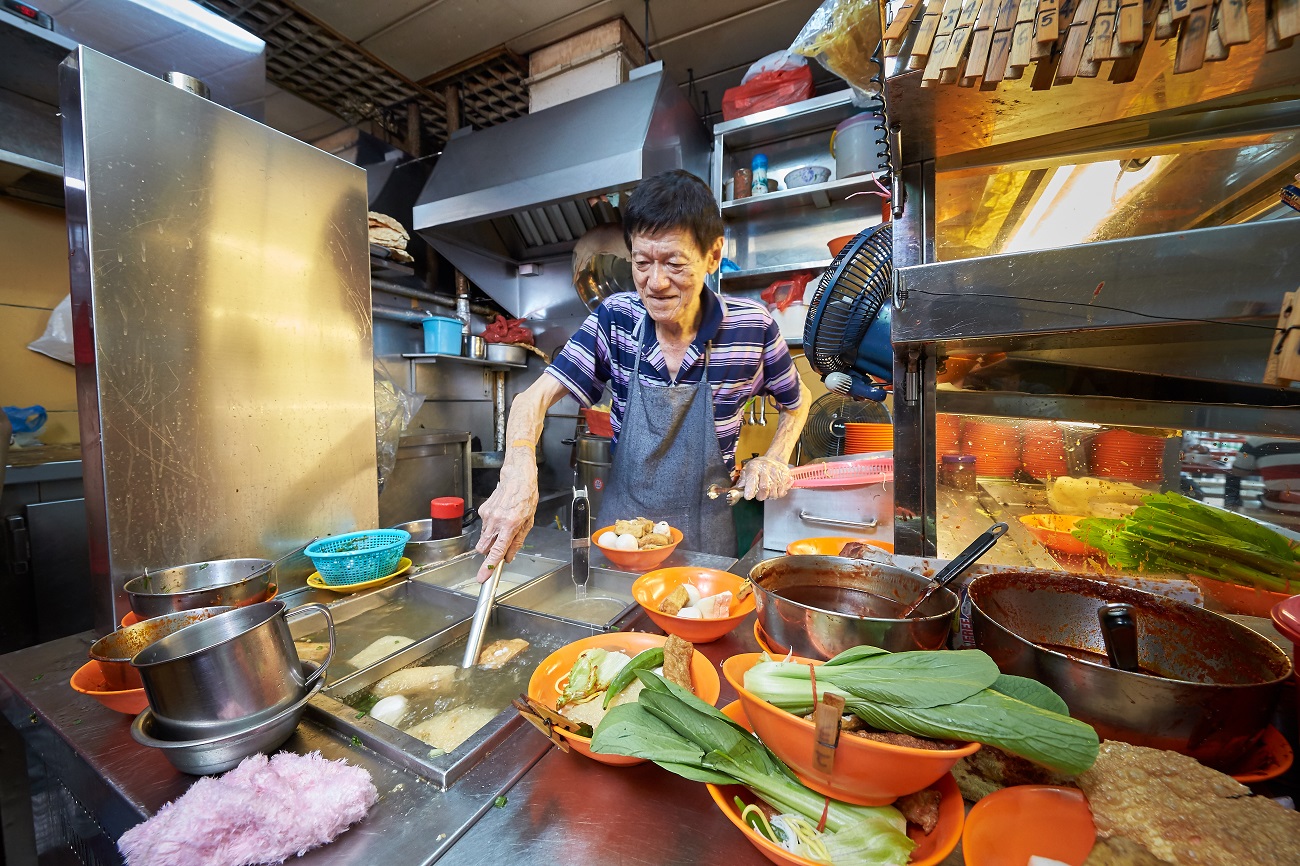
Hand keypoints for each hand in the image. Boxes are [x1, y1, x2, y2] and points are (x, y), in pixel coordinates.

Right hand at [474, 457, 538, 580]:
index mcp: (510, 525)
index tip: (482, 577)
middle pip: (484, 547)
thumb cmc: (526, 497)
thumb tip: (509, 557)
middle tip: (500, 546)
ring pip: (483, 537)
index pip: (496, 551)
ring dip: (491, 538)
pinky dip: (491, 526)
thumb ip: (517, 542)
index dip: (488, 567)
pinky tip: (500, 516)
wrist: (516, 477)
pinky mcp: (482, 510)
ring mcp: (487, 516)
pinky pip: (484, 526)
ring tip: (504, 525)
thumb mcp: (528, 522)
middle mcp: (496, 521)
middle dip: (489, 552)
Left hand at [739, 456, 792, 500]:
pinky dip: (777, 494)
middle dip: (760, 496)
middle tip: (759, 495)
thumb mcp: (748, 469)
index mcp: (755, 467)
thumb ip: (742, 480)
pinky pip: (781, 492)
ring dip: (769, 496)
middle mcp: (766, 469)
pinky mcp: (786, 476)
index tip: (748, 496)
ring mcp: (777, 473)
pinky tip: (775, 490)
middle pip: (764, 489)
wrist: (774, 459)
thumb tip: (738, 489)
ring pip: (773, 493)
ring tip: (767, 491)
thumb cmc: (759, 466)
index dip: (750, 490)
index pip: (752, 479)